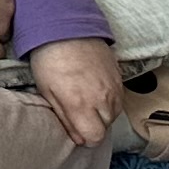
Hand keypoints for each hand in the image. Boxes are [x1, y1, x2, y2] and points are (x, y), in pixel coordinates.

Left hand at [29, 35, 120, 149]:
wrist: (67, 29)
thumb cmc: (50, 60)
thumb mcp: (48, 92)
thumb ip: (65, 118)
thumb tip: (78, 139)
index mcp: (82, 105)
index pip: (94, 138)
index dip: (84, 138)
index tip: (75, 130)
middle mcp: (103, 100)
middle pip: (104, 128)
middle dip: (91, 125)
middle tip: (75, 111)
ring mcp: (115, 89)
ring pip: (113, 115)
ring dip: (100, 114)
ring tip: (83, 98)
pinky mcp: (120, 79)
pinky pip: (118, 100)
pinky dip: (107, 101)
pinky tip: (92, 90)